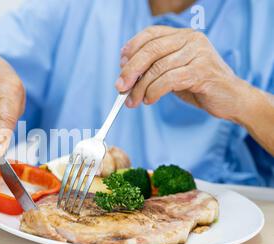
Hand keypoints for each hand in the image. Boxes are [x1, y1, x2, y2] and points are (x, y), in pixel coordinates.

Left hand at [116, 26, 249, 121]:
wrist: (231, 99)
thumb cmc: (199, 85)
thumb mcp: (174, 72)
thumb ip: (154, 68)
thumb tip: (125, 73)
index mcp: (183, 36)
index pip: (151, 34)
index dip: (132, 47)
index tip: (120, 64)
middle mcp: (191, 39)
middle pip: (151, 50)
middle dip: (131, 70)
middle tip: (120, 87)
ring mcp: (198, 54)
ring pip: (158, 68)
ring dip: (140, 88)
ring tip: (133, 101)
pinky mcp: (202, 71)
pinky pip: (169, 80)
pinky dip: (154, 92)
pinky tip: (149, 100)